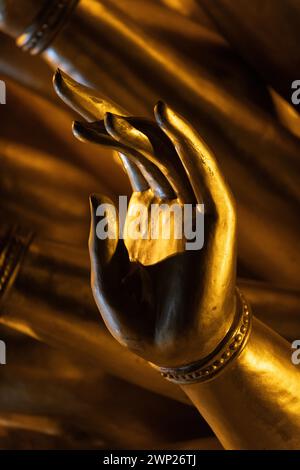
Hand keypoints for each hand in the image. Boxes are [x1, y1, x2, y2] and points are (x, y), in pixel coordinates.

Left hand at [56, 73, 236, 366]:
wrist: (179, 347)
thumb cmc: (143, 318)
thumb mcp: (108, 281)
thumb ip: (100, 243)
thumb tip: (95, 195)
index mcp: (146, 213)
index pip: (126, 161)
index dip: (102, 135)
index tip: (72, 118)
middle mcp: (172, 201)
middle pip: (144, 147)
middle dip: (109, 121)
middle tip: (67, 90)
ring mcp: (195, 205)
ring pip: (167, 152)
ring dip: (138, 129)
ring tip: (102, 118)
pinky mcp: (216, 214)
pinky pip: (201, 168)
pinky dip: (185, 139)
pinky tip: (163, 114)